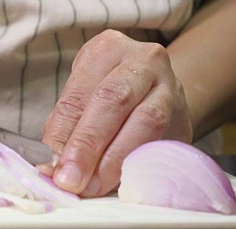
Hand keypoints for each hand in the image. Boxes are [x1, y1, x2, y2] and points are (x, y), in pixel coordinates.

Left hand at [41, 29, 191, 196]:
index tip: (50, 165)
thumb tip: (50, 164)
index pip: (79, 93)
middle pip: (113, 101)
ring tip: (92, 186)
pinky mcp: (186, 117)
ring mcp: (171, 87)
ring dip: (115, 160)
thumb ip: (66, 126)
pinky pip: (164, 143)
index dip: (62, 132)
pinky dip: (138, 166)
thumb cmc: (109, 92)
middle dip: (88, 145)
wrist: (160, 90)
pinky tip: (120, 183)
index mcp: (107, 49)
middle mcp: (143, 60)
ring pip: (146, 121)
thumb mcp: (83, 96)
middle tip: (70, 179)